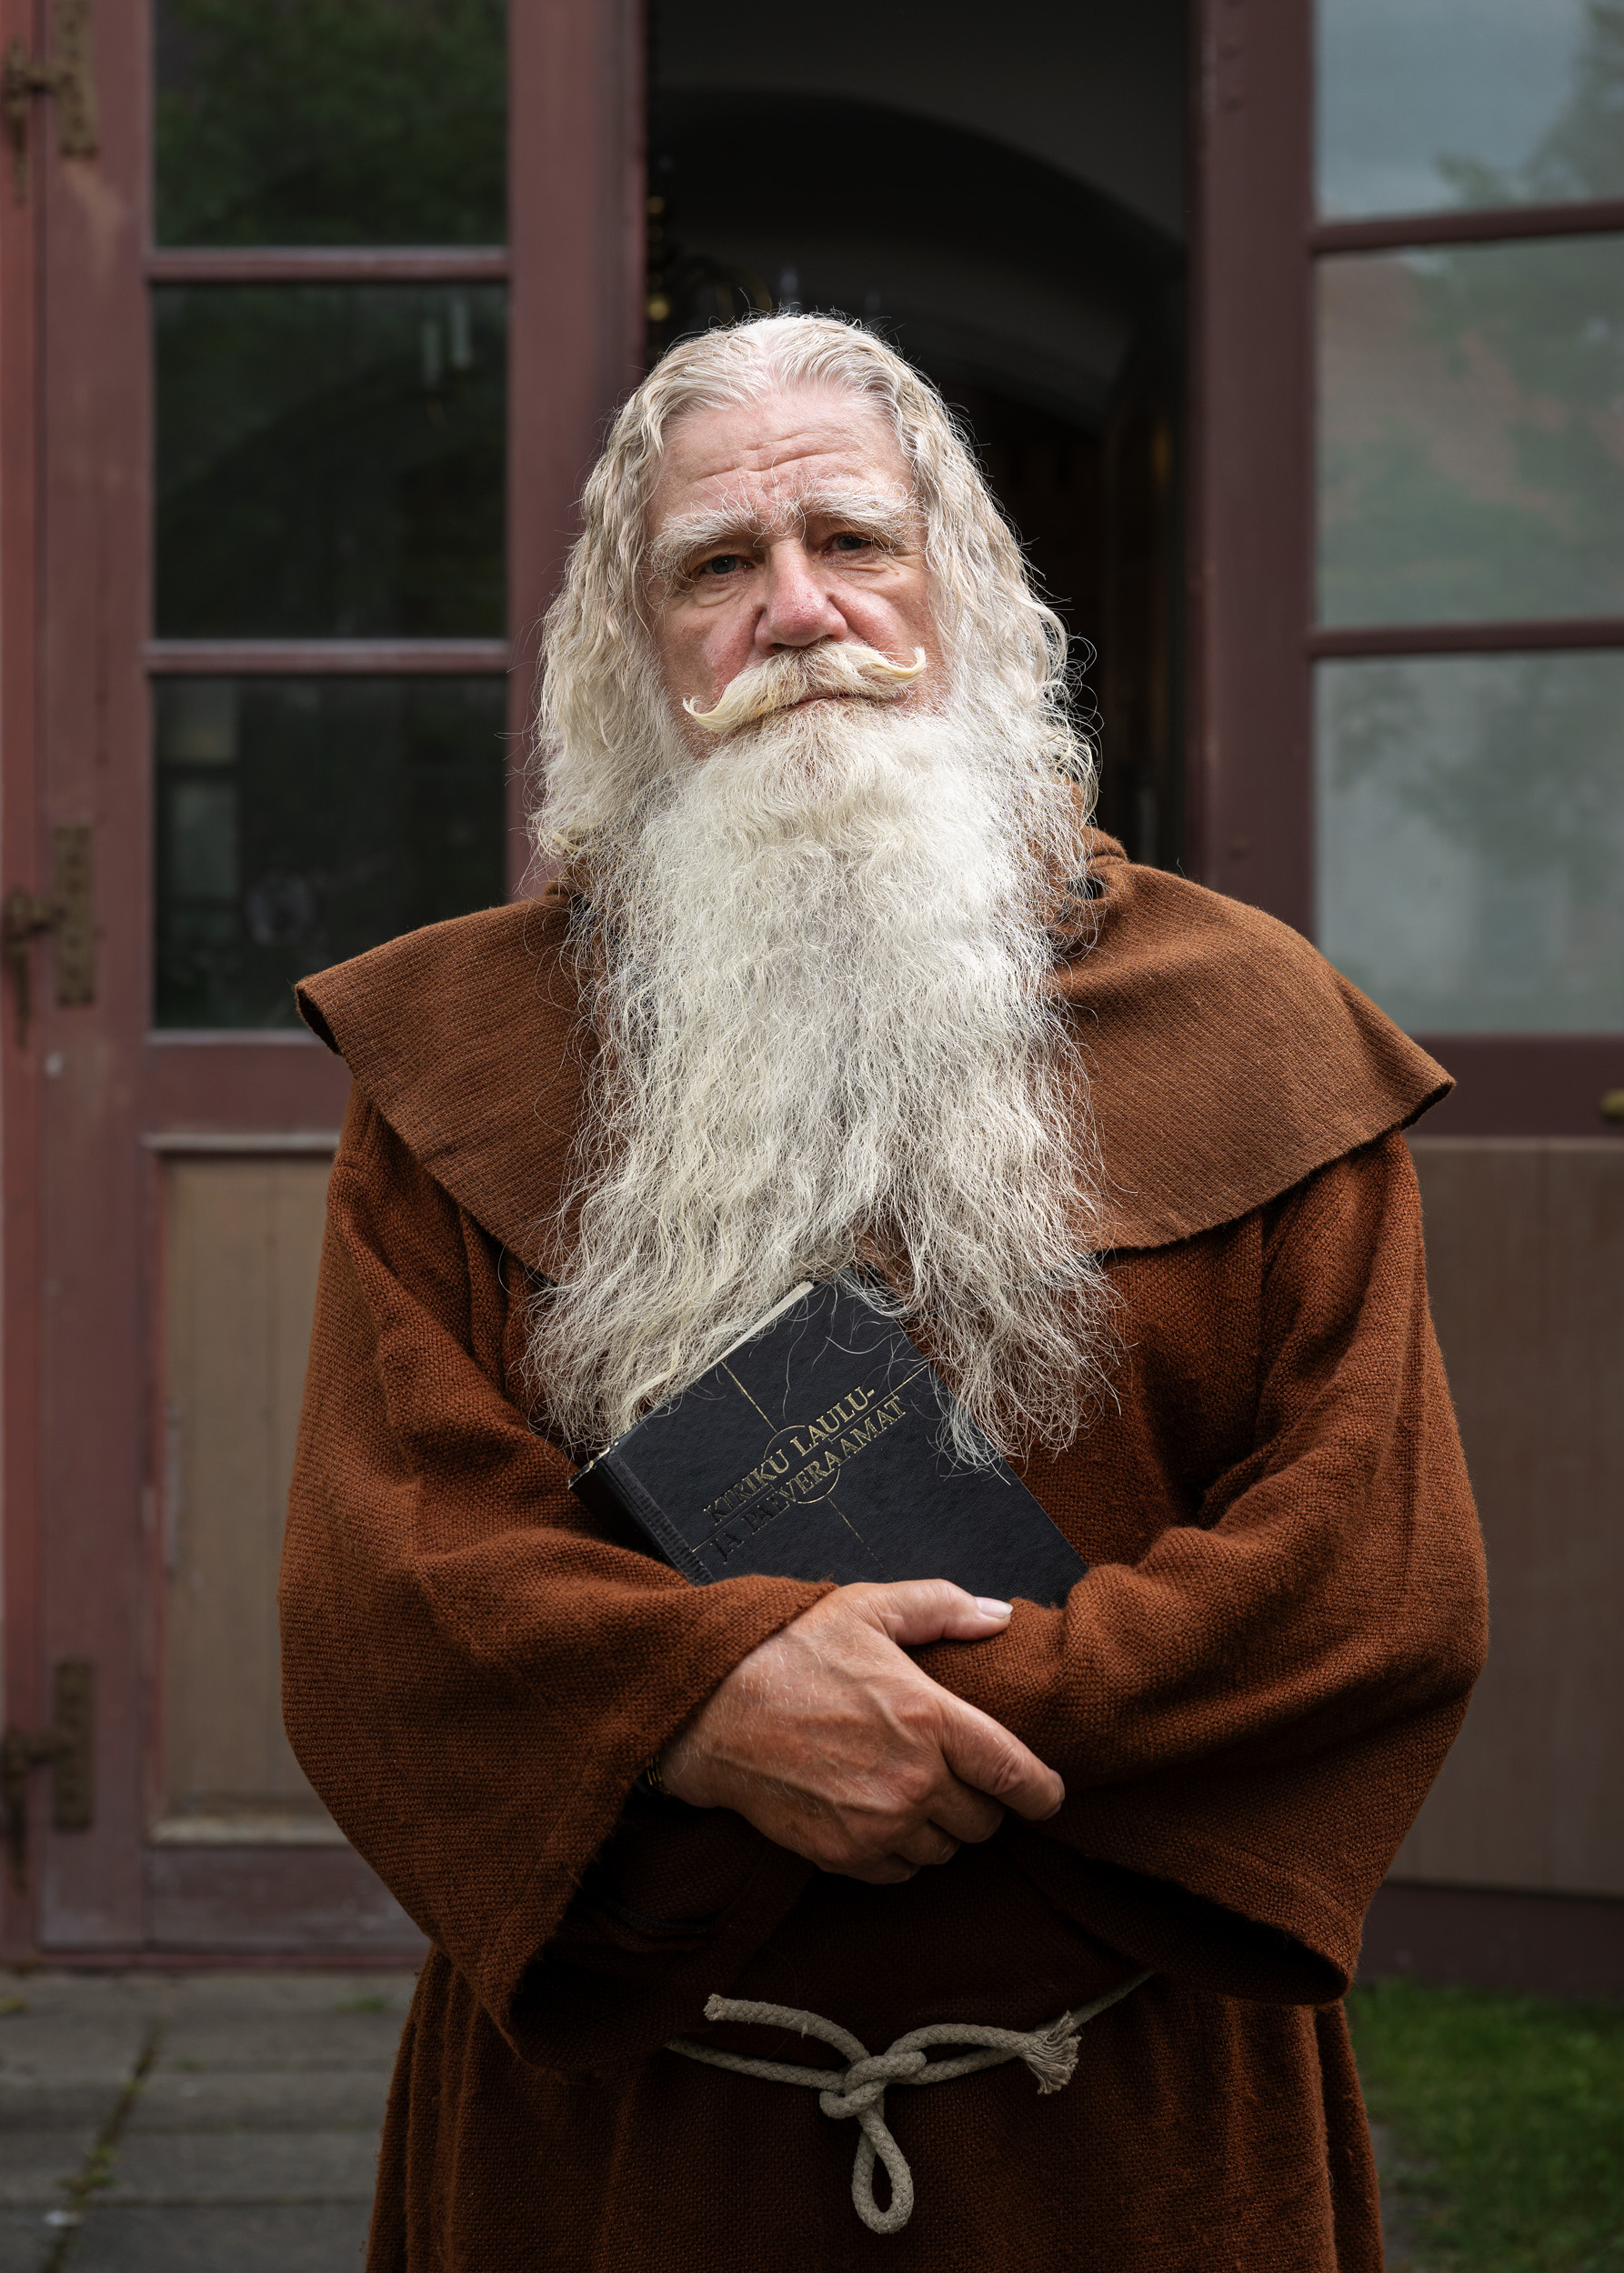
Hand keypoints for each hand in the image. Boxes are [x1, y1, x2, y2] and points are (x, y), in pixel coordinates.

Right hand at [659, 1580, 1064, 1884]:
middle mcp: (914, 1780)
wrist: (711, 1708)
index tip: (1048, 1794)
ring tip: (913, 1791)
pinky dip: (901, 1852)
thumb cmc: (789, 1650)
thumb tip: (1000, 1617)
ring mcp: (878, 1825)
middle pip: (985, 1821)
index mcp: (931, 1717)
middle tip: (955, 1773)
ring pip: (946, 1852)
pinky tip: (881, 1816)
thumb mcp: (867, 1607)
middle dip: (981, 1801)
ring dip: (941, 1828)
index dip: (1044, 1791)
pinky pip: (901, 1873)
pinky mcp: (843, 1856)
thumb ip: (941, 1608)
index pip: (1017, 1774)